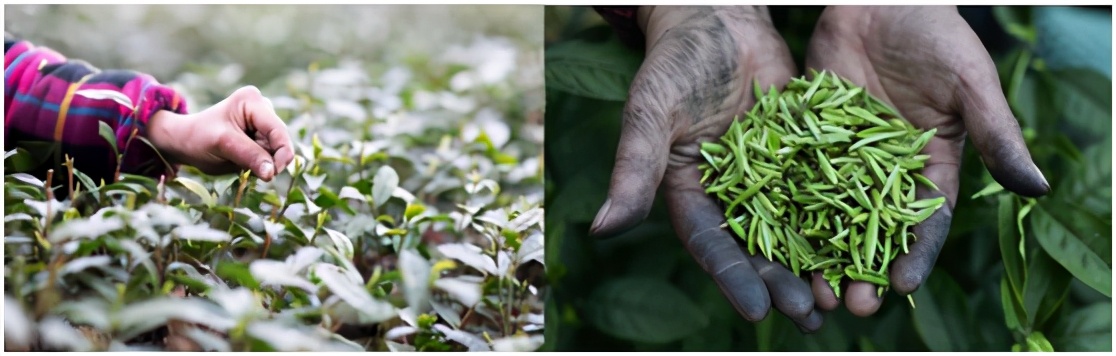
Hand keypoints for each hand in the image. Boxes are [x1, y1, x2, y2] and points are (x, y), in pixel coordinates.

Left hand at [148, 86, 293, 181]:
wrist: (185, 141)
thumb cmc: (198, 138)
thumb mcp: (222, 145)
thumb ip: (249, 156)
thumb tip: (272, 173)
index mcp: (252, 101)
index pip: (277, 129)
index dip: (282, 152)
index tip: (274, 173)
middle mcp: (262, 107)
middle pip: (280, 140)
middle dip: (270, 158)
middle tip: (252, 171)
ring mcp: (263, 121)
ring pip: (276, 149)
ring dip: (264, 161)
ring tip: (240, 162)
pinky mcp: (261, 134)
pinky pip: (270, 153)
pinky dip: (261, 162)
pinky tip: (244, 161)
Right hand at [589, 6, 822, 331]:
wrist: (720, 18)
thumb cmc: (675, 62)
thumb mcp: (650, 113)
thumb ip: (632, 169)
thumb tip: (600, 230)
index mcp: (689, 192)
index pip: (711, 244)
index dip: (732, 278)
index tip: (757, 311)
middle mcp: (730, 193)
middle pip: (757, 247)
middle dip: (780, 283)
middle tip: (808, 314)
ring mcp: (769, 176)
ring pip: (795, 227)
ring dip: (814, 264)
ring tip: (839, 298)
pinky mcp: (803, 155)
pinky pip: (825, 189)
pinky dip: (844, 217)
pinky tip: (869, 242)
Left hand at [804, 5, 1049, 315]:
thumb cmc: (934, 34)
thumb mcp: (969, 82)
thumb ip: (995, 134)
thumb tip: (1037, 189)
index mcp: (929, 168)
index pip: (925, 222)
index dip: (914, 255)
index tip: (900, 285)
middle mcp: (882, 173)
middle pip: (871, 233)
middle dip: (861, 271)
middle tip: (847, 306)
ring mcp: (840, 160)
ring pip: (827, 218)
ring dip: (818, 256)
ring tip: (806, 291)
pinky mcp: (804, 142)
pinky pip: (791, 181)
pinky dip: (781, 212)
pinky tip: (767, 241)